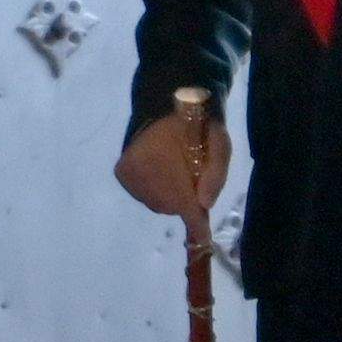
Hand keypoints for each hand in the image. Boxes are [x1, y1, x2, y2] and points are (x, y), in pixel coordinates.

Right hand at [115, 105, 230, 222]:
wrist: (165, 103)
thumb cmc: (198, 124)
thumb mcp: (220, 142)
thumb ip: (216, 173)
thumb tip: (204, 205)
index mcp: (162, 157)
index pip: (181, 198)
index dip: (194, 220)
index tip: (203, 238)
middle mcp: (139, 168)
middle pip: (170, 205)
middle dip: (186, 201)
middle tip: (195, 181)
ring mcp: (128, 172)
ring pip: (157, 203)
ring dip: (172, 197)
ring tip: (178, 173)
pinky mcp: (122, 173)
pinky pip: (145, 197)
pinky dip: (158, 192)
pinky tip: (163, 173)